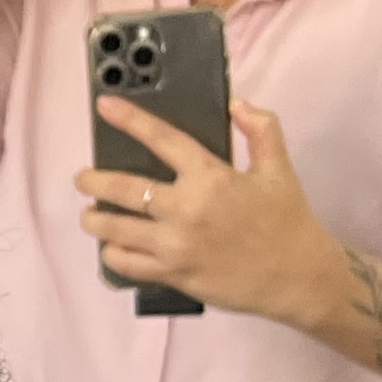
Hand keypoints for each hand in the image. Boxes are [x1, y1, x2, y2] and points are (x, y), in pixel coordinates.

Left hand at [77, 98, 342, 322]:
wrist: (297, 276)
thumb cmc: (287, 221)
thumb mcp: (278, 167)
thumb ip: (261, 129)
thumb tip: (236, 105)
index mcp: (211, 177)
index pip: (162, 140)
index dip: (130, 119)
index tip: (105, 107)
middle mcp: (187, 209)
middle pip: (123, 189)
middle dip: (93, 181)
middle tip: (84, 178)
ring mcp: (176, 245)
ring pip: (116, 229)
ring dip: (95, 219)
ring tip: (89, 214)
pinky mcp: (173, 274)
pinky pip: (128, 264)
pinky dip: (113, 254)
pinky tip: (111, 247)